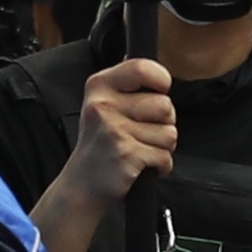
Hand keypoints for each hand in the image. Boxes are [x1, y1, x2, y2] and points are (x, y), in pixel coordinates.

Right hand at [54, 58, 175, 212]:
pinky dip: (160, 166)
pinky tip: (141, 165)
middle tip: (143, 133)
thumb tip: (160, 75)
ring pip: (169, 133)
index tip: (159, 91)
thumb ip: (130, 87)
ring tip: (140, 150)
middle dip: (164, 123)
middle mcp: (103, 105)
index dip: (161, 80)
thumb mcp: (105, 105)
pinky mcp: (125, 153)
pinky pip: (165, 156)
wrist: (82, 184)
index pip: (142, 68)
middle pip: (165, 104)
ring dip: (162, 147)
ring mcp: (113, 129)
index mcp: (99, 86)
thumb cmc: (101, 144)